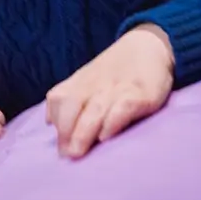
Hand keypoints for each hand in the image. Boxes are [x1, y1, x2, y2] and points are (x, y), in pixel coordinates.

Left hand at [45, 24, 174, 158]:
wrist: (151, 44)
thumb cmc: (118, 70)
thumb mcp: (90, 79)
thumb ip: (71, 97)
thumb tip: (49, 122)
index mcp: (81, 82)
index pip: (58, 98)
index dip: (56, 121)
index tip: (59, 146)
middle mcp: (95, 84)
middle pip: (72, 105)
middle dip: (65, 131)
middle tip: (66, 155)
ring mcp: (117, 88)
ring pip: (94, 109)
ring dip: (83, 132)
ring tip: (77, 153)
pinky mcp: (141, 94)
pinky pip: (123, 106)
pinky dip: (112, 121)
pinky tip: (106, 136)